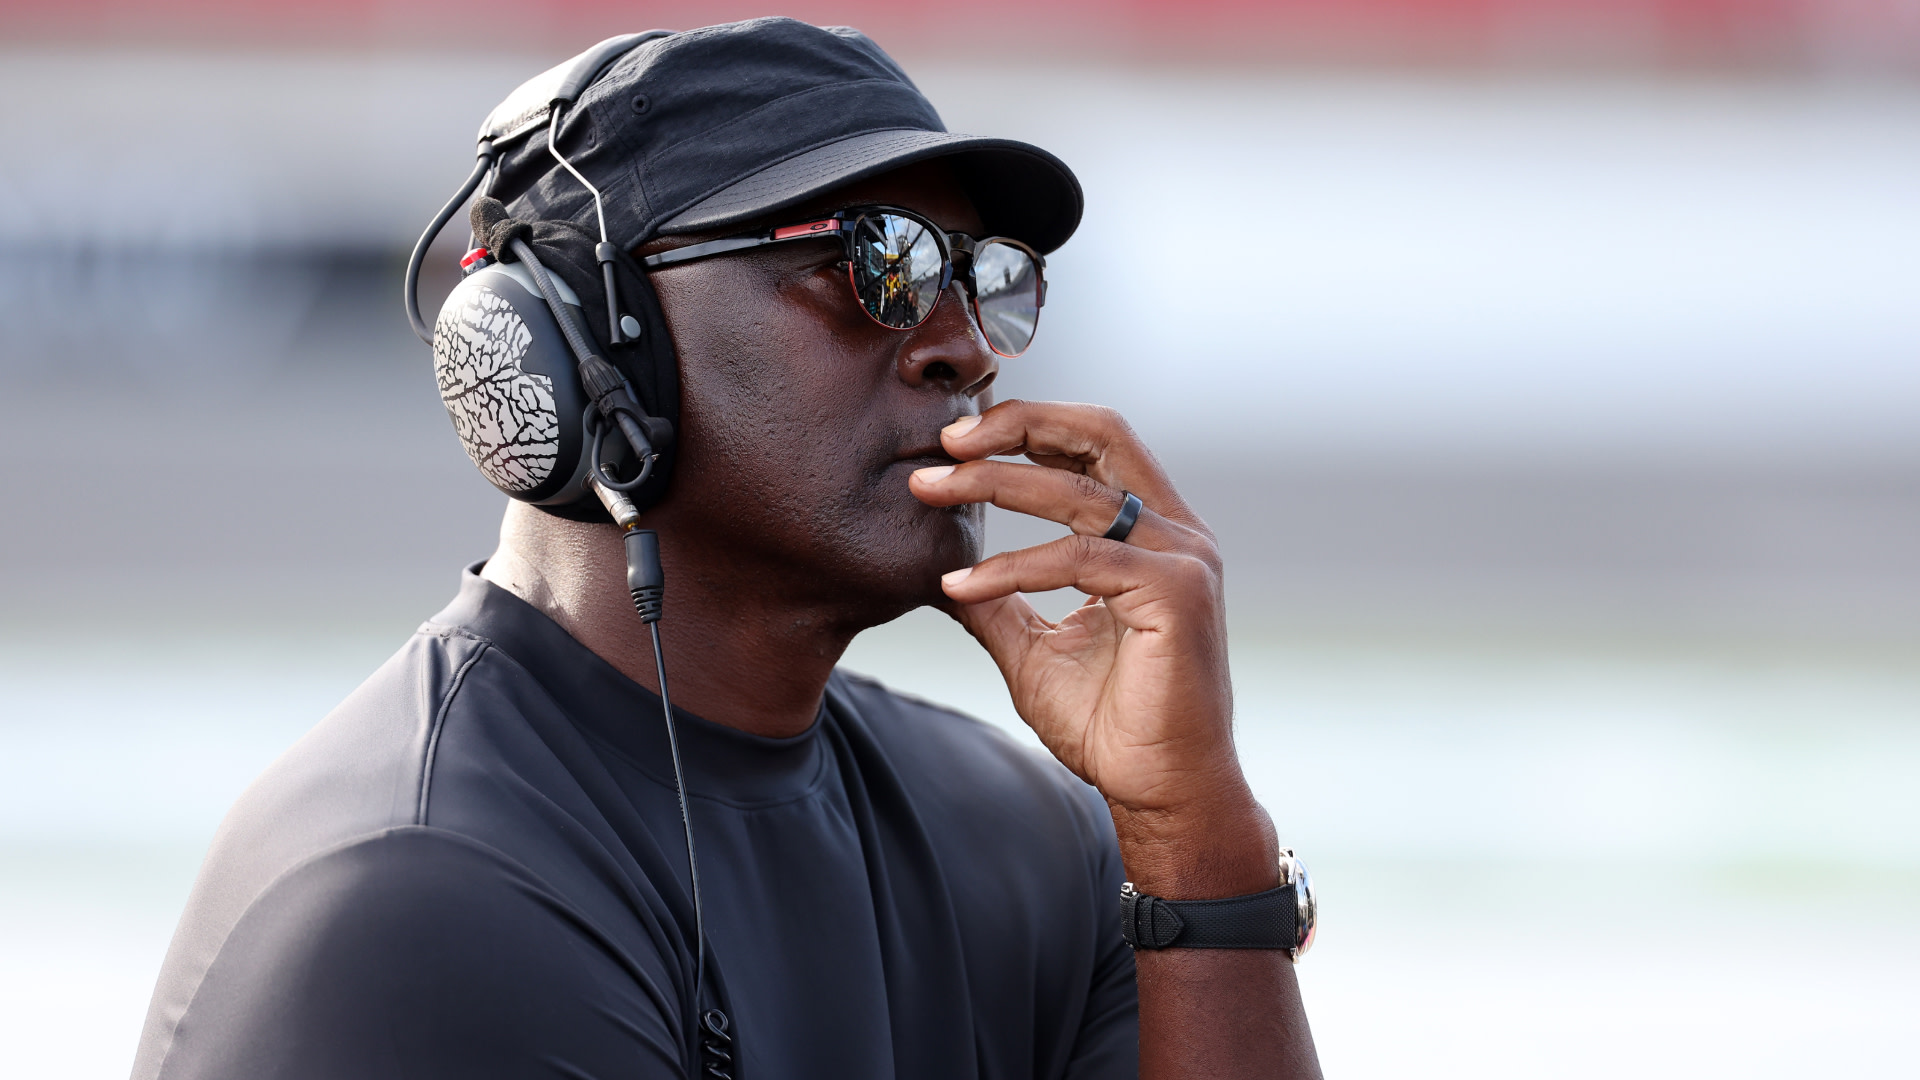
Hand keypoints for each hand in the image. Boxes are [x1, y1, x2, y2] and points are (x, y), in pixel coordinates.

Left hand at [909, 400, 1275, 895]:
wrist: (1160, 791)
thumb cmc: (1111, 725)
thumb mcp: (1032, 647)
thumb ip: (997, 600)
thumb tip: (938, 569)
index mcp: (1151, 532)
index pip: (1094, 444)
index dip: (1028, 426)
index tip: (955, 442)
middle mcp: (1176, 532)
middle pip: (1100, 433)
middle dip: (1016, 424)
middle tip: (943, 441)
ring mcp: (1183, 558)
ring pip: (1079, 492)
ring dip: (994, 485)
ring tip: (931, 492)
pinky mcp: (1175, 593)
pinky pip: (1080, 558)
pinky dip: (1012, 566)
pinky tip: (963, 586)